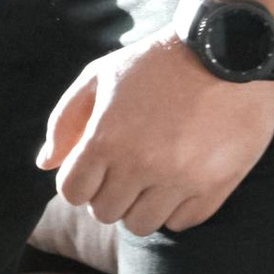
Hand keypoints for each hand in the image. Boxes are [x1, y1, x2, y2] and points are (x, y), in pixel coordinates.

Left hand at [40, 32, 273, 235]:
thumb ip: (65, 120)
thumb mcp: (100, 75)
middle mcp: (140, 164)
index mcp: (106, 138)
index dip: (78, 182)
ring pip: (142, 224)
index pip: (72, 192)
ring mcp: (180, 178)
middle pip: (105, 212)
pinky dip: (176, 210)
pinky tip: (178, 184)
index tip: (93, 169)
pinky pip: (183, 222)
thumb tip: (46, 163)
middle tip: (123, 173)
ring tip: (151, 182)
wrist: (227, 49)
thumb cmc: (157, 62)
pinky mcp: (215, 184)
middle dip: (107, 195)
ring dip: (140, 207)